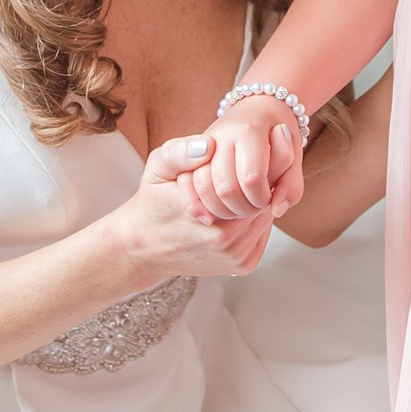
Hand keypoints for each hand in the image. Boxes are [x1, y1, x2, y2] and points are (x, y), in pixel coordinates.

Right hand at [113, 135, 275, 278]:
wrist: (144, 247)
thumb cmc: (153, 204)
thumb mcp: (158, 168)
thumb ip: (181, 152)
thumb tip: (208, 145)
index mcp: (209, 212)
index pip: (256, 180)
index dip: (259, 162)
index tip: (257, 150)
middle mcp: (226, 239)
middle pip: (265, 200)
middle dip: (260, 182)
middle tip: (253, 165)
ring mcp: (236, 256)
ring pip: (266, 217)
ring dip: (259, 202)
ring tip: (246, 185)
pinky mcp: (242, 265)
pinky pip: (262, 235)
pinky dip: (256, 221)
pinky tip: (240, 210)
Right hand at [179, 99, 304, 221]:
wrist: (254, 108)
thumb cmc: (277, 134)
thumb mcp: (294, 156)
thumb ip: (291, 185)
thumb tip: (276, 210)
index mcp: (248, 130)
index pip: (252, 178)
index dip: (262, 198)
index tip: (268, 198)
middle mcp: (221, 136)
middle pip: (227, 188)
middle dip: (243, 208)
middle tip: (254, 206)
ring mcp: (201, 147)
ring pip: (205, 190)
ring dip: (223, 211)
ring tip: (238, 209)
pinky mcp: (189, 157)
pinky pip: (188, 190)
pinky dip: (201, 207)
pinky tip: (214, 215)